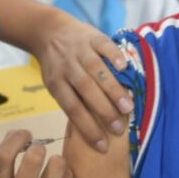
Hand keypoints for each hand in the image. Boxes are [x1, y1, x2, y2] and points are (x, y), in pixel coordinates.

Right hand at [0, 130, 75, 177]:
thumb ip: (5, 171)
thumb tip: (15, 134)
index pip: (1, 158)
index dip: (15, 139)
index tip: (25, 134)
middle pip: (32, 158)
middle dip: (40, 148)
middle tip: (41, 150)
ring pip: (55, 166)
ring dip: (57, 162)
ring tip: (55, 169)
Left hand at [33, 12, 133, 152]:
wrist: (49, 31)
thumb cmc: (57, 66)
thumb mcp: (56, 84)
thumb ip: (72, 101)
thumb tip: (92, 129)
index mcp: (57, 83)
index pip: (72, 109)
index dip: (87, 128)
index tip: (103, 146)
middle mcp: (68, 67)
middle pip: (86, 91)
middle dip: (103, 111)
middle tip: (120, 129)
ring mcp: (80, 50)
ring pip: (97, 70)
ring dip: (113, 89)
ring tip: (128, 107)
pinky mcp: (92, 36)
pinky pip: (104, 45)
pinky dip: (114, 56)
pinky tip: (125, 68)